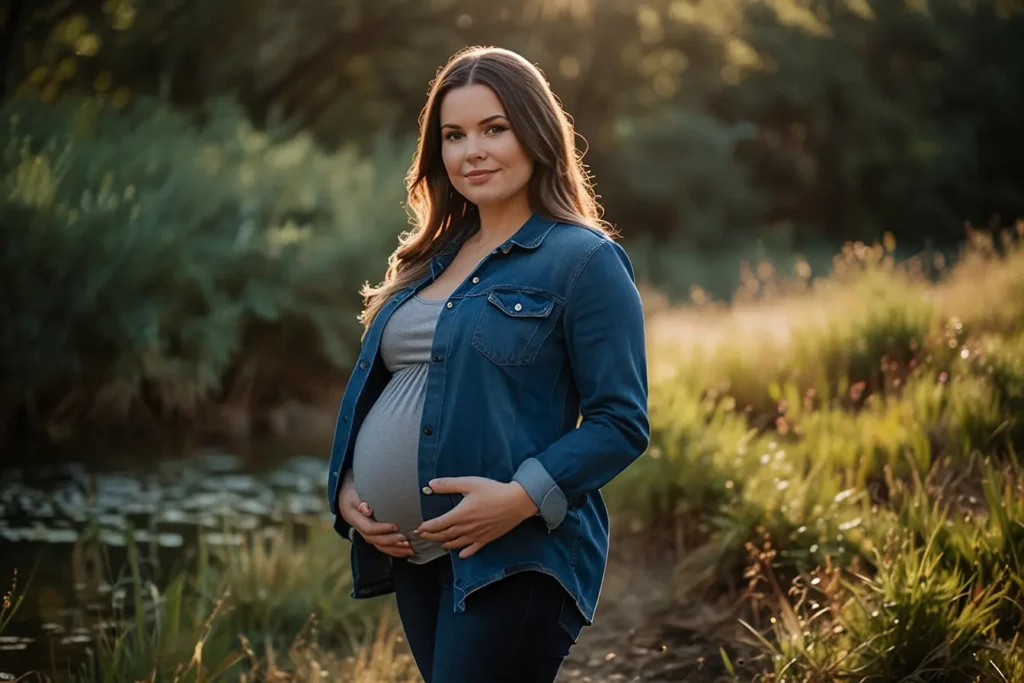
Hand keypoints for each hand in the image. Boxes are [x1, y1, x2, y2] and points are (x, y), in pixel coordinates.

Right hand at [337, 473, 412, 557]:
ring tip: (410, 549)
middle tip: (406, 538)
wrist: (346, 500)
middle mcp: (361, 530)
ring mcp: (367, 535)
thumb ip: (360, 502)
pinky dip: (395, 550)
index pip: (369, 528)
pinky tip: (408, 551)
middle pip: (376, 540)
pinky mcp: (374, 537)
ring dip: (396, 549)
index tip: (395, 526)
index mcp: (356, 519)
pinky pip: (383, 547)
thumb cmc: (354, 494)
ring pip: (381, 546)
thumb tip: (366, 509)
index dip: (382, 529)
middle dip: (391, 541)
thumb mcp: (354, 495)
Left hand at [414, 477, 537, 558]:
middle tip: (423, 535)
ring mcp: (475, 536)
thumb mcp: (470, 483)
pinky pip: (471, 550)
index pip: (437, 525)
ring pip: (455, 544)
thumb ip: (449, 485)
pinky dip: (463, 553)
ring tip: (438, 542)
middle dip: (431, 536)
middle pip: (443, 536)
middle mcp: (465, 528)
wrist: (516, 502)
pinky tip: (460, 553)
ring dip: (443, 543)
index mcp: (460, 515)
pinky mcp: (485, 540)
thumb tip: (431, 484)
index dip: (426, 527)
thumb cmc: (493, 491)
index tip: (418, 528)